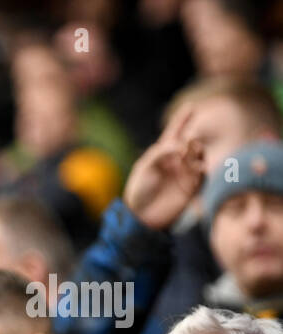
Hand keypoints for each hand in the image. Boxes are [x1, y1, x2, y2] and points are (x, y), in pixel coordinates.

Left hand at [123, 102, 204, 230]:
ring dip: (197, 153)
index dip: (182, 120)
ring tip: (190, 155)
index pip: (174, 134)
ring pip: (199, 158)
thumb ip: (160, 152)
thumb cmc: (138, 191)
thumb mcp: (144, 168)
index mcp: (161, 155)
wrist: (141, 218)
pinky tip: (199, 168)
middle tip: (187, 144)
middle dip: (191, 142)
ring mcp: (184, 175)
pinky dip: (203, 169)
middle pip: (191, 144)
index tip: (191, 106)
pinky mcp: (191, 189)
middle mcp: (175, 162)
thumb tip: (180, 143)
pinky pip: (204, 175)